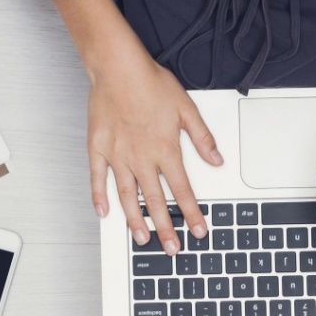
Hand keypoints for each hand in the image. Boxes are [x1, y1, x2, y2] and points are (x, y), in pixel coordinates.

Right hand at [87, 50, 224, 248]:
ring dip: (136, 220)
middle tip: (172, 249)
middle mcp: (142, 158)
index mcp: (166, 150)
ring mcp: (118, 155)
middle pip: (156, 201)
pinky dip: (100, 196)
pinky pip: (98, 178)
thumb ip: (202, 137)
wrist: (117, 66)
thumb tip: (217, 159)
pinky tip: (104, 212)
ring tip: (142, 239)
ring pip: (128, 196)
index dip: (192, 214)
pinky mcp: (98, 148)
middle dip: (166, 228)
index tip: (200, 231)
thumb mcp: (186, 108)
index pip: (183, 190)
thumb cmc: (150, 83)